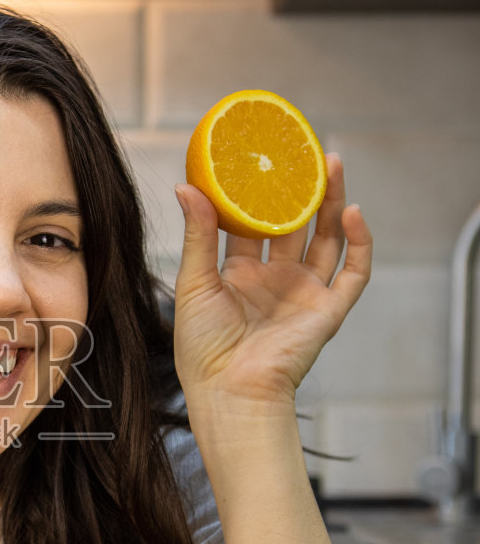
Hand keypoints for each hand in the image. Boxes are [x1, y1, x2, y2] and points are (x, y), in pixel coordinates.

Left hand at [172, 153, 371, 413]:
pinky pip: (352, 273)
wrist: (229, 391)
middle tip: (303, 153)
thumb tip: (186, 186)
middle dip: (301, 190)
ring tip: (331, 166)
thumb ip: (197, 234)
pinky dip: (358, 243)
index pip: (252, 224)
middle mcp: (274, 280)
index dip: (258, 194)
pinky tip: (352, 212)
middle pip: (295, 225)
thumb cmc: (202, 348)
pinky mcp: (327, 310)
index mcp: (239, 273)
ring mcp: (303, 293)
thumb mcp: (193, 282)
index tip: (258, 160)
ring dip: (332, 203)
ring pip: (327, 239)